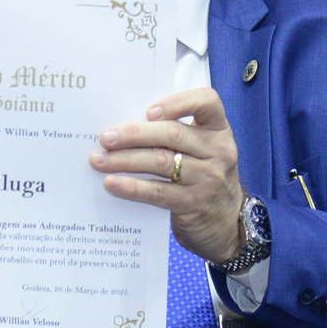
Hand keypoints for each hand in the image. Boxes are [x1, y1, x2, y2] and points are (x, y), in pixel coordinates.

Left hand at [90, 87, 244, 262]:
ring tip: (99, 160)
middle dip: (134, 134)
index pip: (207, 102)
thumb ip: (176, 134)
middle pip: (172, 134)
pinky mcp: (193, 204)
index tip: (148, 111)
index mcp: (218, 130)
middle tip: (106, 137)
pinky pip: (157, 192)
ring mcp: (208, 179)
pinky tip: (111, 183)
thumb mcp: (202, 151)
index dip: (178, 102)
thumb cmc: (204, 177)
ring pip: (160, 162)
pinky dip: (131, 186)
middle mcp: (218, 151)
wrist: (227, 226)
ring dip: (124, 160)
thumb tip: (124, 125)